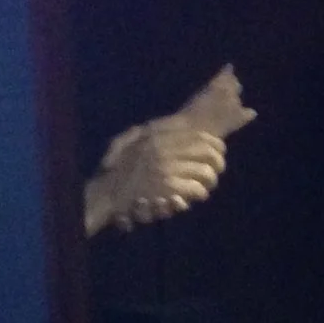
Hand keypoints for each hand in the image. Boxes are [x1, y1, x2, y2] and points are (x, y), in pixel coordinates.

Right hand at [82, 66, 258, 236]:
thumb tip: (171, 125)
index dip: (215, 144)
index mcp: (158, 136)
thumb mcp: (125, 141)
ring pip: (207, 172)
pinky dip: (199, 194)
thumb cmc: (114, 169)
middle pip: (209, 152)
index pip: (200, 135)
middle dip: (218, 163)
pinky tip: (195, 196)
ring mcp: (168, 168)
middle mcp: (166, 149)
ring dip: (209, 181)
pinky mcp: (169, 188)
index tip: (218, 152)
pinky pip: (197, 189)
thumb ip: (144, 132)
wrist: (105, 194)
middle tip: (216, 171)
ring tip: (205, 186)